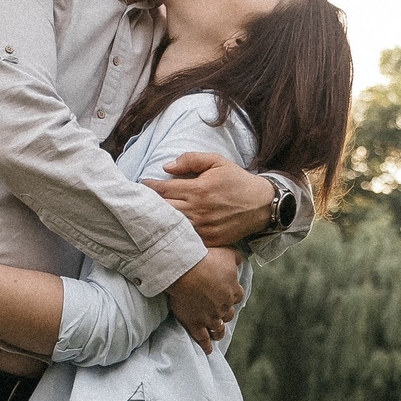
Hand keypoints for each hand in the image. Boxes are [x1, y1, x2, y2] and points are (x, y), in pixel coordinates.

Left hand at [143, 151, 276, 245]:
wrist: (261, 205)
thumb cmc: (237, 181)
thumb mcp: (217, 161)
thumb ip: (191, 160)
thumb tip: (166, 167)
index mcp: (198, 189)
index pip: (164, 189)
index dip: (149, 187)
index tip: (141, 185)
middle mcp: (199, 210)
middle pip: (164, 209)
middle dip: (149, 205)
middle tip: (139, 202)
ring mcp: (204, 227)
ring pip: (173, 225)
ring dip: (160, 221)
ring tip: (148, 217)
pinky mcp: (210, 240)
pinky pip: (187, 239)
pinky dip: (176, 235)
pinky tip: (168, 231)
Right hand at [164, 248, 243, 348]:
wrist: (186, 270)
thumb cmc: (206, 258)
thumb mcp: (226, 252)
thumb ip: (236, 257)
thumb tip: (240, 261)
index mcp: (233, 291)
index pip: (237, 296)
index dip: (232, 295)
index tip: (228, 295)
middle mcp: (224, 307)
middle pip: (229, 314)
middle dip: (225, 313)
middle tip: (220, 313)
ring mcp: (210, 317)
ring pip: (218, 329)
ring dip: (218, 332)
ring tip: (217, 335)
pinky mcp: (195, 324)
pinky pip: (203, 339)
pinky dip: (206, 345)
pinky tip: (208, 350)